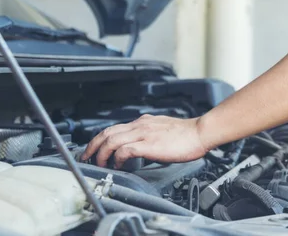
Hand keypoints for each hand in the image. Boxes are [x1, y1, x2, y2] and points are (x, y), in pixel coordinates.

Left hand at [80, 115, 208, 167]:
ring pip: (111, 140)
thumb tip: (141, 147)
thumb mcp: (162, 130)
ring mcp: (143, 133)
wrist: (200, 132)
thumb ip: (149, 135)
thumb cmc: (187, 135)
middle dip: (93, 146)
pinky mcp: (149, 144)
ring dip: (101, 153)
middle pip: (107, 132)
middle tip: (87, 157)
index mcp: (143, 122)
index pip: (114, 128)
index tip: (95, 150)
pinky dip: (116, 158)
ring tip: (99, 164)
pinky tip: (118, 165)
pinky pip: (124, 150)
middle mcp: (140, 125)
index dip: (101, 140)